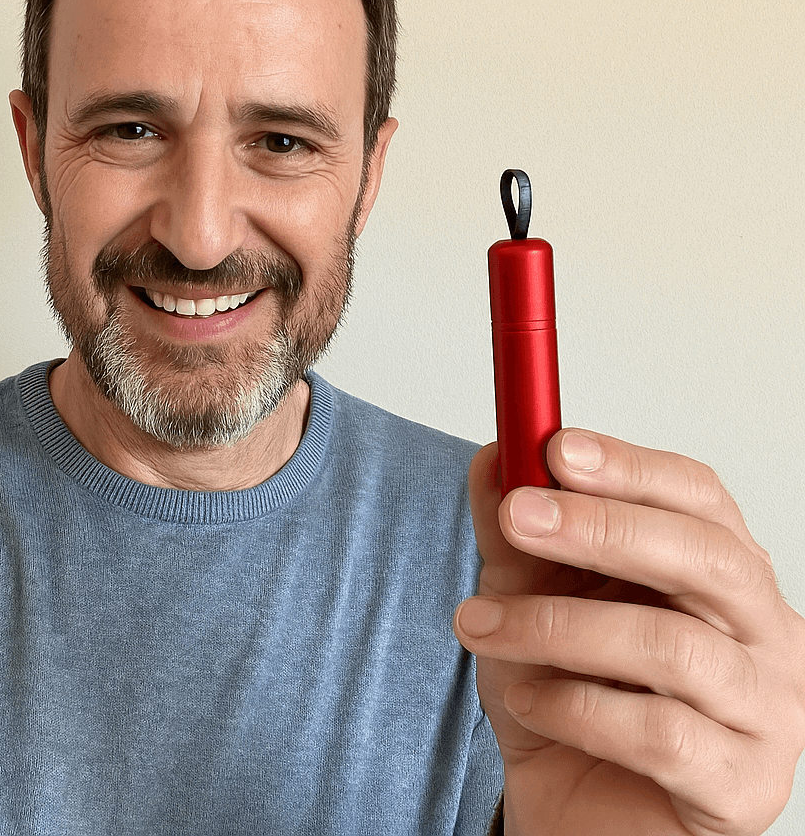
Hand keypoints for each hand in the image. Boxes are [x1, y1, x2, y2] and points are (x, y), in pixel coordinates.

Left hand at [453, 430, 804, 835]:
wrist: (572, 808)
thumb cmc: (564, 694)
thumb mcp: (526, 596)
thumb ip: (514, 531)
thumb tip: (492, 456)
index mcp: (718, 572)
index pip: (698, 496)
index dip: (629, 466)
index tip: (556, 447)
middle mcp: (762, 632)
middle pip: (704, 557)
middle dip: (599, 527)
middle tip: (516, 516)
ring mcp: (766, 711)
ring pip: (670, 644)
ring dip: (555, 627)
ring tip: (480, 627)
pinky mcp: (742, 785)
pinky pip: (658, 732)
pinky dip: (573, 708)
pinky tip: (528, 701)